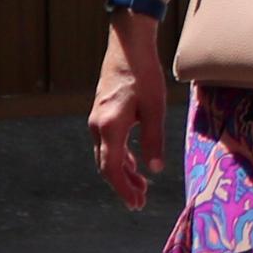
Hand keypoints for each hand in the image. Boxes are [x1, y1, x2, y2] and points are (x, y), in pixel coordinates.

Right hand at [89, 27, 162, 208]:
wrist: (127, 50)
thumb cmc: (144, 76)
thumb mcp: (155, 109)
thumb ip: (153, 140)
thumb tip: (155, 170)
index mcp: (109, 127)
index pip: (111, 167)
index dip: (123, 188)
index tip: (135, 203)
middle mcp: (97, 126)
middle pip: (107, 165)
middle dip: (123, 185)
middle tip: (140, 202)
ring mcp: (97, 121)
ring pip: (107, 155)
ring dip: (123, 172)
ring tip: (141, 187)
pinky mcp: (102, 115)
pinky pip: (108, 144)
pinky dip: (121, 157)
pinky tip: (134, 165)